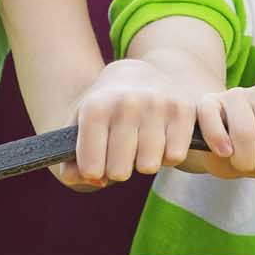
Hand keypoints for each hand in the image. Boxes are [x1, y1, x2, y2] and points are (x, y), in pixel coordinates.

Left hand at [57, 59, 193, 188]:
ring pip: (149, 166)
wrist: (135, 74)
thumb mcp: (79, 129)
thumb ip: (71, 164)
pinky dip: (167, 155)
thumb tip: (94, 181)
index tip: (95, 161)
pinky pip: (175, 157)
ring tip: (140, 145)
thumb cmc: (103, 111)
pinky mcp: (183, 109)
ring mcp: (157, 104)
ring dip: (144, 162)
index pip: (91, 169)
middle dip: (118, 169)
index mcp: (95, 108)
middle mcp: (126, 103)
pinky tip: (160, 140)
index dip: (93, 172)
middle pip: (120, 172)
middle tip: (120, 153)